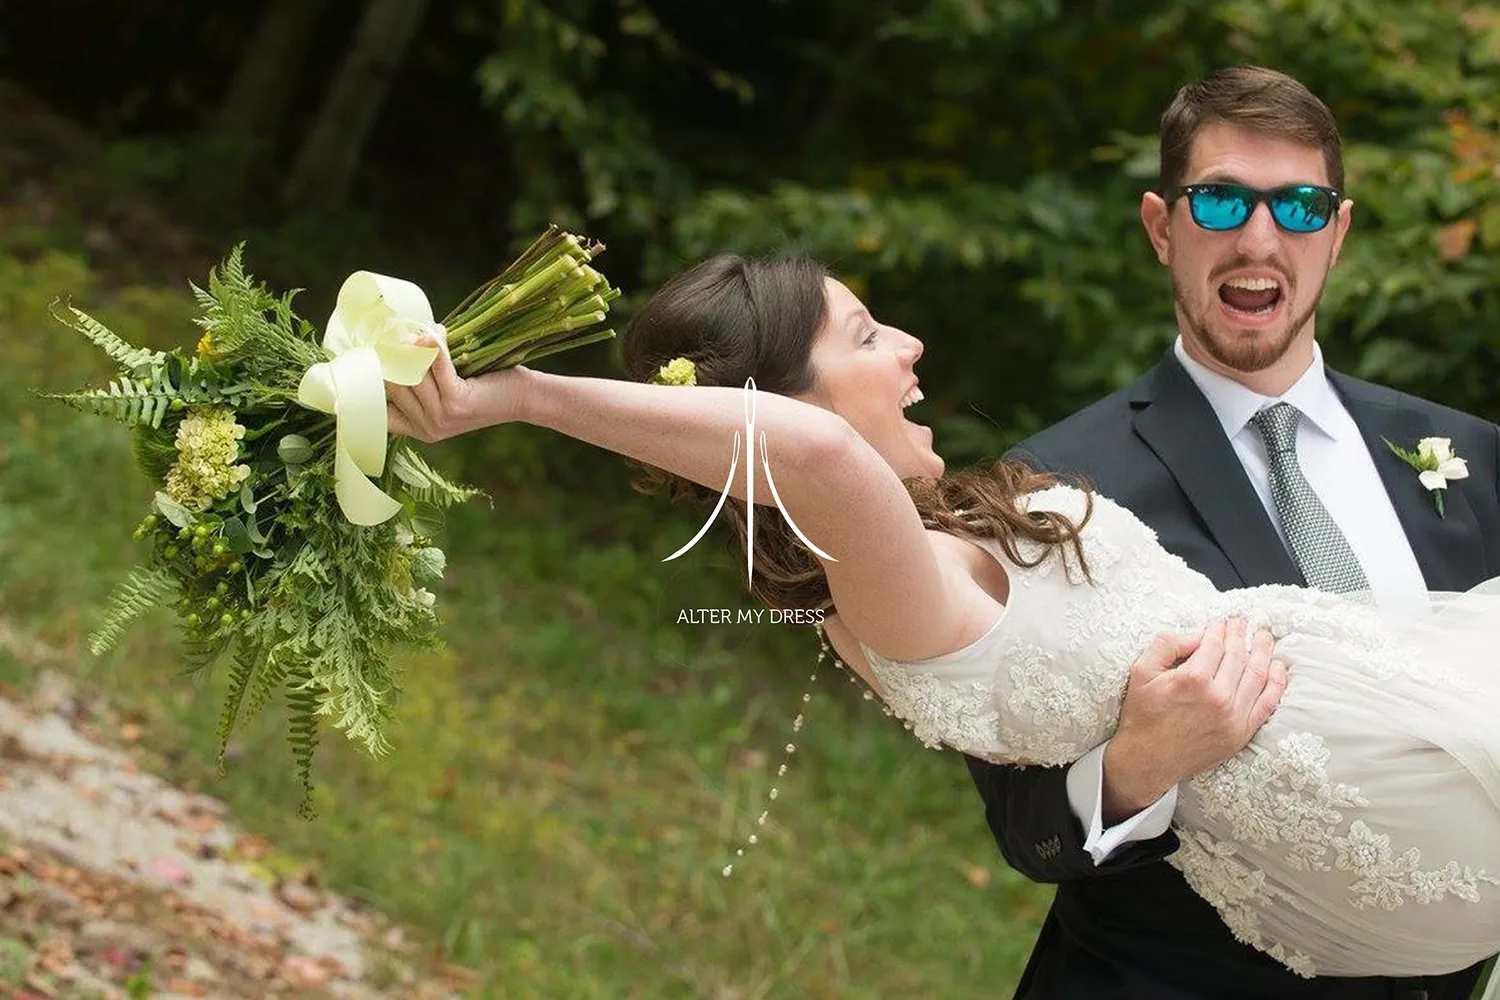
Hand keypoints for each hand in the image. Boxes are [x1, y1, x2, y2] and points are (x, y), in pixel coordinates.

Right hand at [385, 326, 527, 441]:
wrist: (523, 398)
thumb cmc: (484, 387)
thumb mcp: (444, 389)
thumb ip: (418, 377)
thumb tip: (391, 340)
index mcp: (418, 430)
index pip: (378, 408)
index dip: (374, 379)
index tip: (376, 354)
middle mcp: (426, 429)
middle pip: (393, 384)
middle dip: (397, 354)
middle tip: (405, 332)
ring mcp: (440, 418)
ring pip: (411, 373)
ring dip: (417, 344)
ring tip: (429, 330)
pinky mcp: (456, 403)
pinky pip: (435, 365)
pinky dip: (434, 344)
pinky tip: (437, 331)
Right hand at [1101, 617, 1286, 821]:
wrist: (1148, 759)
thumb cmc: (1143, 714)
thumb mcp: (1141, 671)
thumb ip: (1167, 644)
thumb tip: (1196, 635)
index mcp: (1192, 679)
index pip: (1214, 644)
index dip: (1219, 629)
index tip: (1221, 622)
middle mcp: (1217, 697)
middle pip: (1237, 655)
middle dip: (1240, 634)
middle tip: (1242, 623)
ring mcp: (1233, 717)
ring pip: (1257, 675)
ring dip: (1263, 652)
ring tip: (1264, 637)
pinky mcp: (1241, 733)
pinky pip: (1267, 703)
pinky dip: (1277, 683)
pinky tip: (1278, 667)